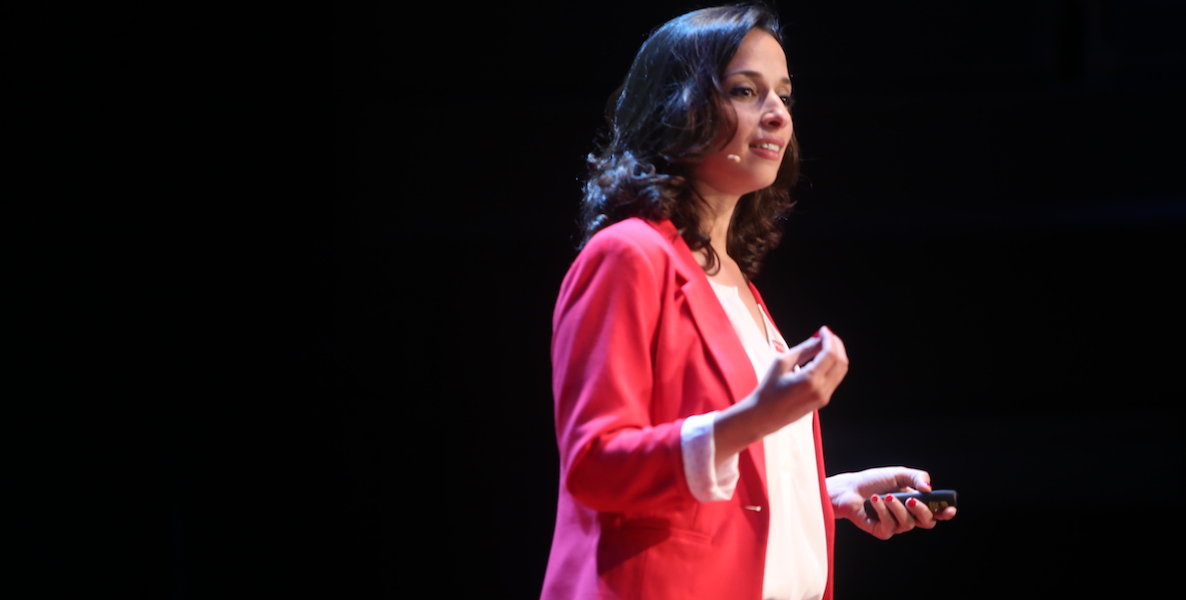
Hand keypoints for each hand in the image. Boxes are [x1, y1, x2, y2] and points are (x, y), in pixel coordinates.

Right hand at [712, 326, 847, 460]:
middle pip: (840, 362)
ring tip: (826, 345)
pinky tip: (824, 358)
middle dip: (836, 345)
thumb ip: (803, 350)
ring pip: (841, 371)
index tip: (823, 330)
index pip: (830, 354)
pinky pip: (835, 379)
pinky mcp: (823, 400)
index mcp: (810, 379)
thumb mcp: (782, 363)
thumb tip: (818, 339)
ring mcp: (824, 396)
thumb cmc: (769, 389)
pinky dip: (833, 365)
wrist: (764, 416)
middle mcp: (821, 389)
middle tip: (827, 335)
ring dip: (837, 355)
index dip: (829, 339)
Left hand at [827, 467, 956, 539]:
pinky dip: (883, 511)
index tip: (950, 509)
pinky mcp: (883, 531)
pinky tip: (874, 501)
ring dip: (897, 508)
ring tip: (886, 496)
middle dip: (922, 510)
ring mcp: (896, 525)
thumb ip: (916, 477)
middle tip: (911, 499)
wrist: (849, 489)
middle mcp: (908, 516)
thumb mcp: (897, 474)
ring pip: (908, 523)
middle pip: (927, 522)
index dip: (946, 512)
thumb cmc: (874, 481)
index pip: (936, 511)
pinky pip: (890, 526)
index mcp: (916, 502)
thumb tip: (929, 488)